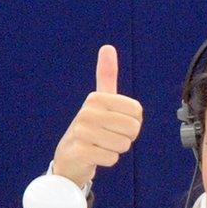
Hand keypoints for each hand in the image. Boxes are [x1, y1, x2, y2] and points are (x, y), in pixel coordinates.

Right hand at [52, 45, 143, 187]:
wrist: (70, 158)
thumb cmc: (91, 129)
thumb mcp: (99, 102)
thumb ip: (106, 76)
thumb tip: (107, 46)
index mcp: (96, 98)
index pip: (137, 112)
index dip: (132, 123)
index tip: (116, 124)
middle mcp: (87, 112)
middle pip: (132, 128)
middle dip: (126, 138)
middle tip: (109, 138)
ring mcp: (82, 132)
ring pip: (123, 144)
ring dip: (116, 150)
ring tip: (101, 146)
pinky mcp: (81, 151)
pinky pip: (112, 158)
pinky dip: (107, 160)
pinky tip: (95, 156)